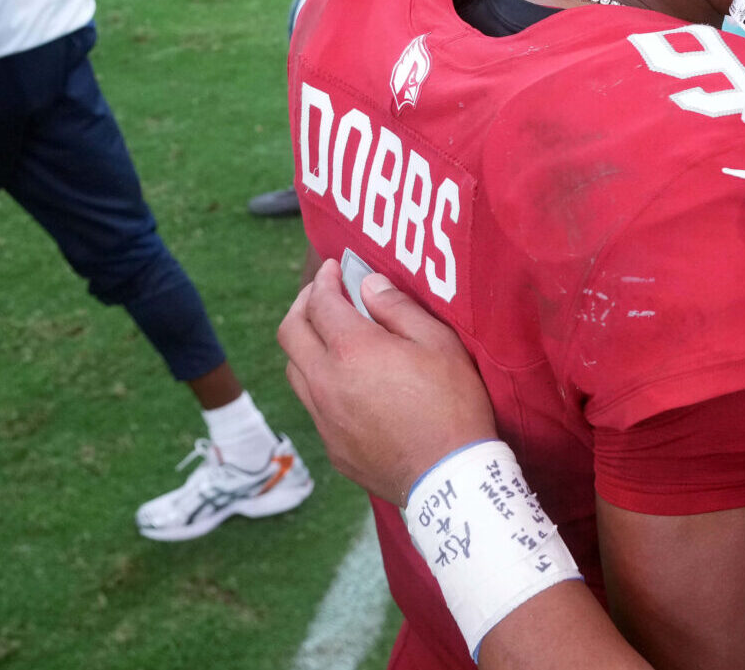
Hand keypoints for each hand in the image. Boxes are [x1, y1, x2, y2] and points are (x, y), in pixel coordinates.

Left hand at [278, 260, 497, 504]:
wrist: (449, 476)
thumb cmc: (453, 403)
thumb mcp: (439, 343)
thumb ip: (398, 309)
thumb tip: (367, 284)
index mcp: (352, 349)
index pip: (321, 303)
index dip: (325, 280)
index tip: (334, 268)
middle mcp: (325, 380)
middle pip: (291, 333)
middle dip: (302, 305)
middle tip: (321, 295)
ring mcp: (324, 416)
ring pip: (294, 370)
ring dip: (304, 345)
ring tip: (327, 338)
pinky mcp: (331, 445)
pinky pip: (312, 404)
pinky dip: (319, 381)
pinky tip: (345, 383)